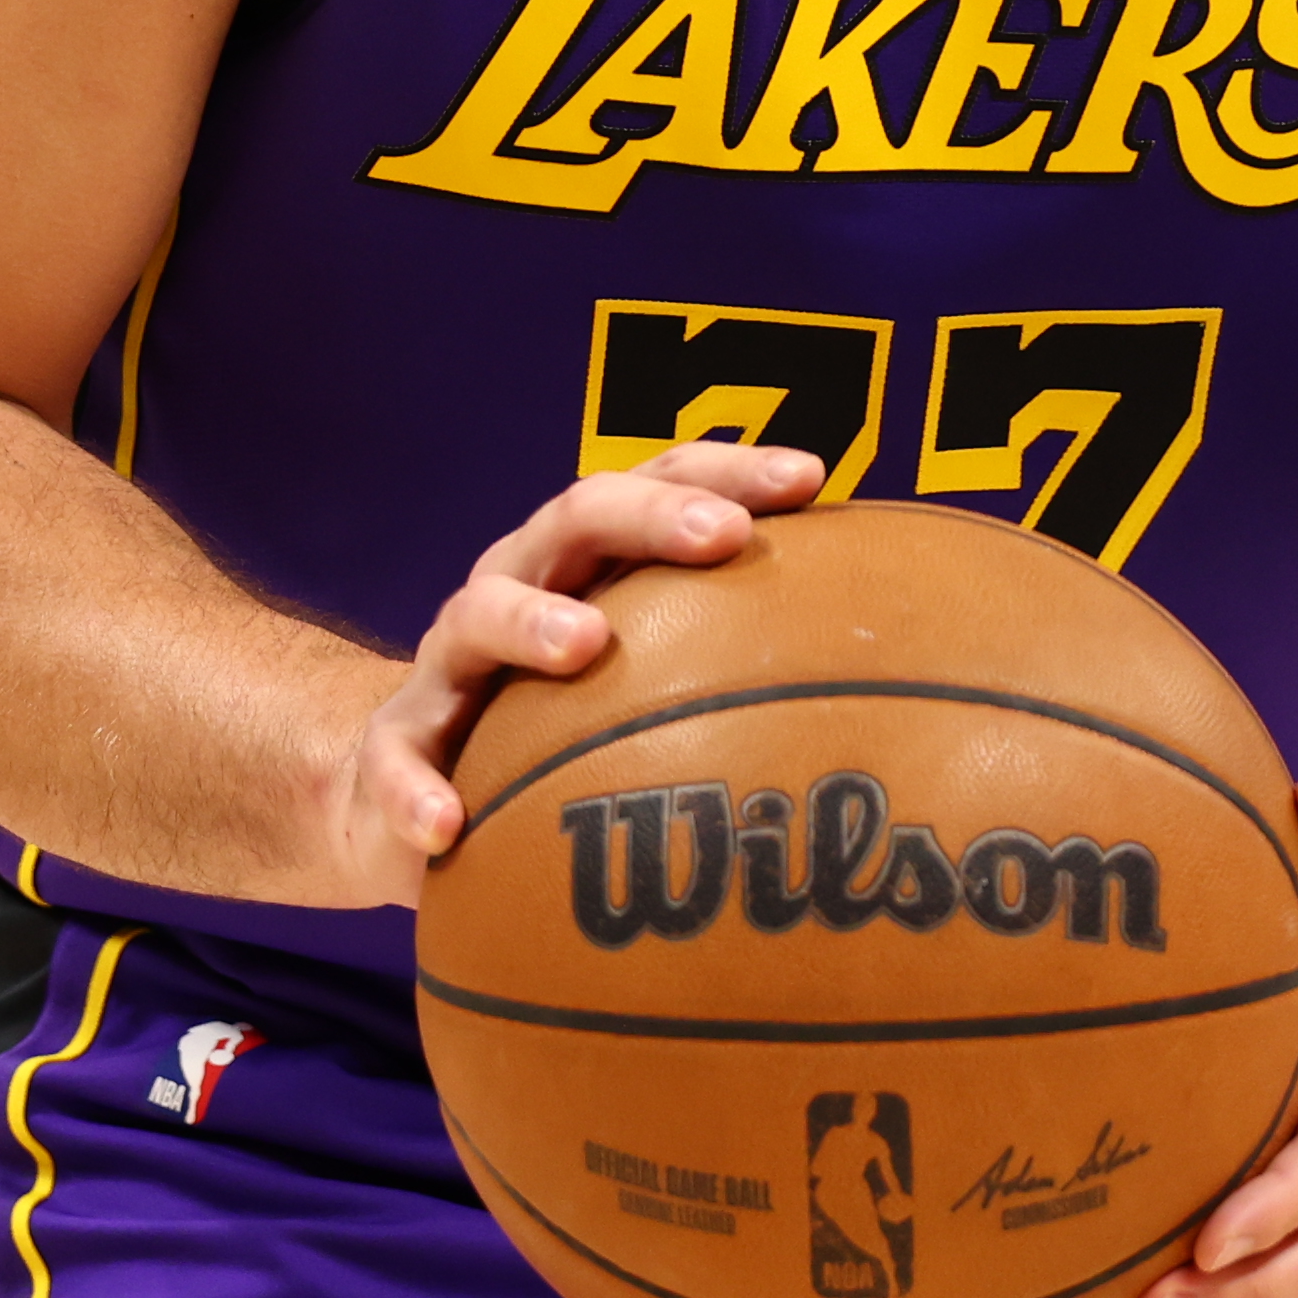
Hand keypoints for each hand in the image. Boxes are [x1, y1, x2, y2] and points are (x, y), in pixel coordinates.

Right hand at [305, 444, 826, 900]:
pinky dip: (417, 792)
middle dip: (650, 515)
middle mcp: (516, 590)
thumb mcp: (644, 685)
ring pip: (478, 617)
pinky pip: (396, 766)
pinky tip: (450, 827)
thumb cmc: (558, 729)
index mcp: (586, 564)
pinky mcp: (395, 751)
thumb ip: (739, 670)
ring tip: (586, 645)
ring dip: (531, 621)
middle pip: (576, 519)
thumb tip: (903, 701)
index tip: (812, 480)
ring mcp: (448, 667)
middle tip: (723, 537)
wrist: (404, 792)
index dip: (731, 471)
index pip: (663, 485)